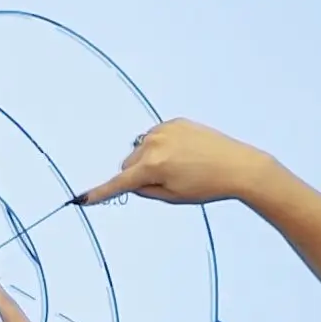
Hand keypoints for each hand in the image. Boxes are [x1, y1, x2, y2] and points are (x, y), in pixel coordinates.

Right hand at [79, 119, 283, 207]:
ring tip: (179, 166)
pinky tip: (184, 153)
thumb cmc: (207, 186)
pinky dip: (162, 146)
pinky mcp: (175, 122)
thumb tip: (131, 182)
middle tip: (165, 182)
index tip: (83, 199)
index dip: (100, 193)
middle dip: (138, 174)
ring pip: (141, 149)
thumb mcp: (173, 196)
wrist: (237, 165)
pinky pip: (156, 136)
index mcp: (152, 167)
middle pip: (129, 163)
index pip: (119, 182)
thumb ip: (145, 190)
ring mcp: (164, 130)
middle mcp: (153, 144)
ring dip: (149, 159)